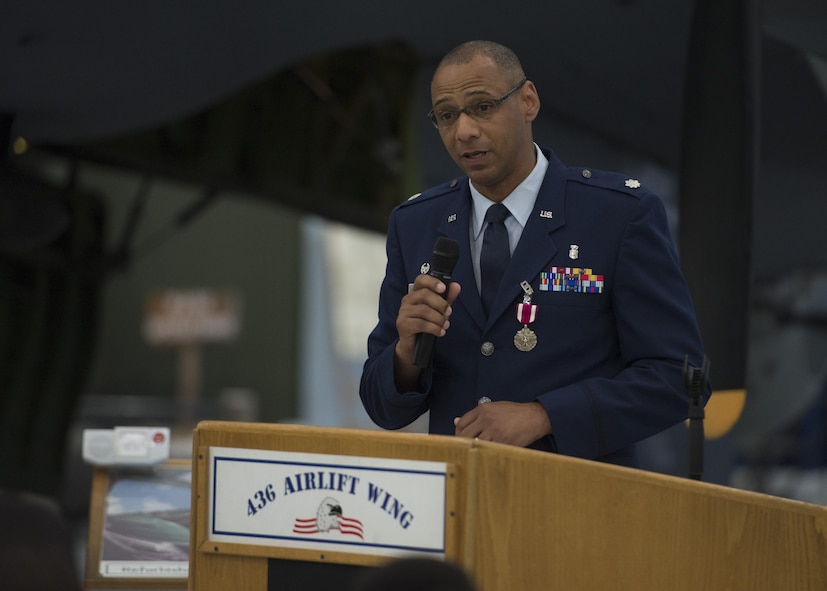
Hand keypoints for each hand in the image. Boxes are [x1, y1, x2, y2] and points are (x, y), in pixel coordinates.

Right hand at [393, 274, 460, 389]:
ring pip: (424, 311)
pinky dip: (434, 328)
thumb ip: (447, 298)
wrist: (413, 345)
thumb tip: (456, 286)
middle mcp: (407, 300)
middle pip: (424, 295)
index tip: (443, 288)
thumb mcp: (438, 310)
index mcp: (415, 293)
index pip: (421, 280)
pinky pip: (421, 324)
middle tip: (449, 312)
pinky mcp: (403, 324)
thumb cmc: (424, 324)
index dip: (432, 282)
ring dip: (439, 318)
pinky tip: (440, 332)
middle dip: (440, 303)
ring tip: (445, 325)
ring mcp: (403, 312)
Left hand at [454, 401, 551, 446]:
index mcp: (483, 409)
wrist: (534, 417)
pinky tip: (487, 452)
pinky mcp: (502, 442)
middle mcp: (487, 419)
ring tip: (477, 450)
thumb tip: (456, 421)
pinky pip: (488, 450)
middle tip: (465, 446)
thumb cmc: (514, 412)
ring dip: (474, 448)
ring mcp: (494, 431)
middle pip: (465, 434)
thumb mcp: (494, 407)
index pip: (461, 423)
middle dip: (462, 442)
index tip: (461, 437)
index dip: (458, 432)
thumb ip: (475, 415)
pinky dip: (485, 452)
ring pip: (475, 444)